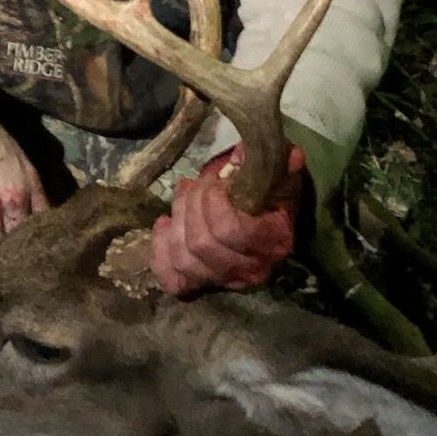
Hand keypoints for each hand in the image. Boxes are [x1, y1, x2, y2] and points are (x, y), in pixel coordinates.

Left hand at [150, 142, 303, 296]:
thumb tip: (245, 151)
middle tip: (194, 184)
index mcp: (274, 241)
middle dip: (190, 206)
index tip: (214, 181)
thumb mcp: (275, 172)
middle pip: (202, 244)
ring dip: (177, 222)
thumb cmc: (270, 192)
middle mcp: (252, 270)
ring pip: (185, 260)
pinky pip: (172, 280)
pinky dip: (161, 252)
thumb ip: (270, 160)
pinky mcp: (203, 284)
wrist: (266, 216)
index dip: (212, 202)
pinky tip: (166, 225)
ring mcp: (226, 281)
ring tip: (182, 197)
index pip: (231, 231)